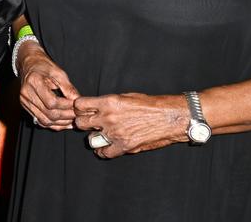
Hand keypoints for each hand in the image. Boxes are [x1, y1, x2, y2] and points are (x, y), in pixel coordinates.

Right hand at [17, 43, 79, 129]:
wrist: (29, 65)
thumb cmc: (44, 66)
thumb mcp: (58, 72)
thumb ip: (68, 87)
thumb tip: (78, 101)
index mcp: (33, 81)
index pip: (52, 102)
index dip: (66, 106)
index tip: (77, 105)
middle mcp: (26, 94)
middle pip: (49, 113)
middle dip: (66, 116)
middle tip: (78, 114)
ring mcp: (24, 102)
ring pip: (45, 121)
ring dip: (61, 123)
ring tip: (74, 120)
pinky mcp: (26, 107)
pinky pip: (41, 121)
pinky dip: (54, 125)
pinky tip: (64, 123)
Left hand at [73, 92, 188, 158]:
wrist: (170, 117)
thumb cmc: (151, 105)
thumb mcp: (126, 96)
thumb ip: (109, 103)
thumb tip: (96, 107)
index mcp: (109, 102)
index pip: (80, 105)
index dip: (80, 108)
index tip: (83, 110)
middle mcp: (109, 117)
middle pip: (81, 122)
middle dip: (83, 123)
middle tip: (90, 123)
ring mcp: (115, 133)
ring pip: (90, 139)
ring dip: (94, 138)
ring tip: (101, 135)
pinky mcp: (124, 146)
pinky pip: (104, 153)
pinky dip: (103, 151)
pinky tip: (107, 147)